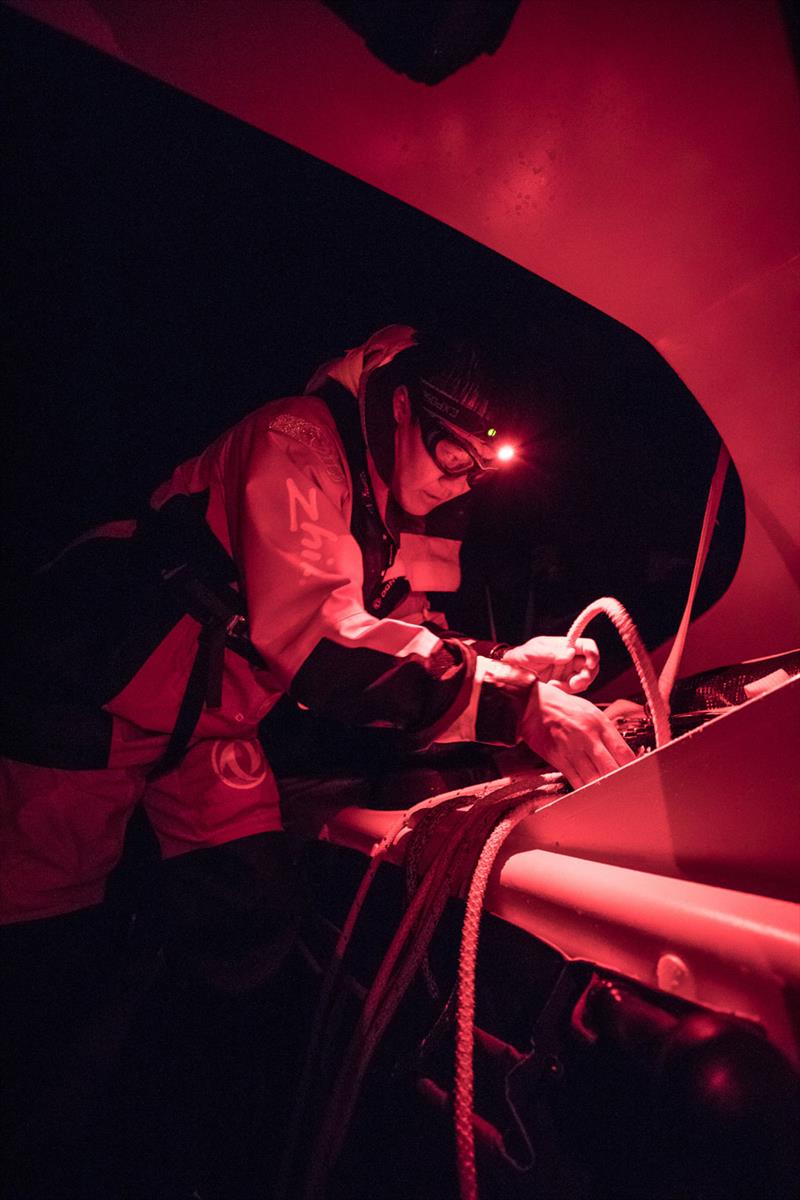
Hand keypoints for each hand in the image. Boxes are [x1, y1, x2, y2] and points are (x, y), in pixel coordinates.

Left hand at [503, 635, 599, 692]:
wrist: (510, 674)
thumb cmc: (521, 657)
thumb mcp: (533, 652)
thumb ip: (550, 653)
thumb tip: (570, 653)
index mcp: (566, 645)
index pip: (587, 646)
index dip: (593, 653)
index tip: (590, 663)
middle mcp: (571, 659)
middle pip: (592, 666)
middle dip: (587, 675)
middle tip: (574, 683)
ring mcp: (568, 672)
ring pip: (585, 680)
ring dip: (574, 685)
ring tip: (555, 685)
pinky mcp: (564, 685)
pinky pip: (574, 690)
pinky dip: (565, 691)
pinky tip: (551, 687)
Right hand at [519, 681, 634, 788]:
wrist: (532, 704)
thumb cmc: (565, 707)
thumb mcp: (591, 712)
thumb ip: (606, 732)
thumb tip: (622, 754)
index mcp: (599, 723)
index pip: (624, 752)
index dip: (634, 768)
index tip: (638, 775)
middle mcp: (587, 737)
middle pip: (611, 769)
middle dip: (620, 782)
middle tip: (626, 790)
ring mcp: (571, 749)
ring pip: (593, 779)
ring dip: (603, 789)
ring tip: (610, 795)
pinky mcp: (557, 758)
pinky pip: (575, 780)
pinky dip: (584, 789)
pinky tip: (590, 793)